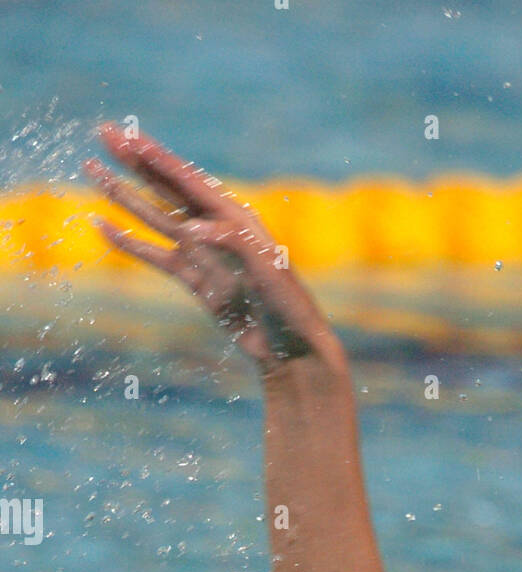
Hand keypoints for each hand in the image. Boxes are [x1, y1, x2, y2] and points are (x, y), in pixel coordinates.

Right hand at [83, 124, 345, 375]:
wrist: (290, 348)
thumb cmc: (287, 306)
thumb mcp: (266, 272)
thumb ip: (232, 244)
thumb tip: (190, 229)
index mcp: (235, 218)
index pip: (188, 180)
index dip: (157, 158)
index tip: (128, 137)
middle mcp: (215, 228)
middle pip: (167, 187)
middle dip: (136, 161)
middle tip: (104, 133)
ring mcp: (203, 254)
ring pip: (155, 216)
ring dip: (123, 194)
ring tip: (91, 169)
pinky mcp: (195, 280)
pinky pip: (154, 255)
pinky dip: (128, 242)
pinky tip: (102, 225)